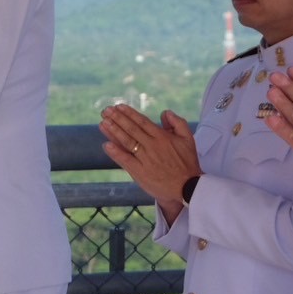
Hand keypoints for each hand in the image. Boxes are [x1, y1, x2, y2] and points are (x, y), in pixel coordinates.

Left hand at [100, 104, 200, 223]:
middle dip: (117, 119)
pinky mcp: (140, 172)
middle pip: (132, 129)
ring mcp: (145, 159)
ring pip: (127, 142)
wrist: (187, 187)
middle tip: (106, 111)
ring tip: (103, 123)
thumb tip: (165, 112)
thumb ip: (178, 123)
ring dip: (114, 131)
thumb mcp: (189, 139)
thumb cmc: (187, 163)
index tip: (119, 107)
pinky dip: (116, 152)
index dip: (129, 114)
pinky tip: (106, 145)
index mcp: (163, 136)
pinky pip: (125, 160)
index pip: (142, 121)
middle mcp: (152, 145)